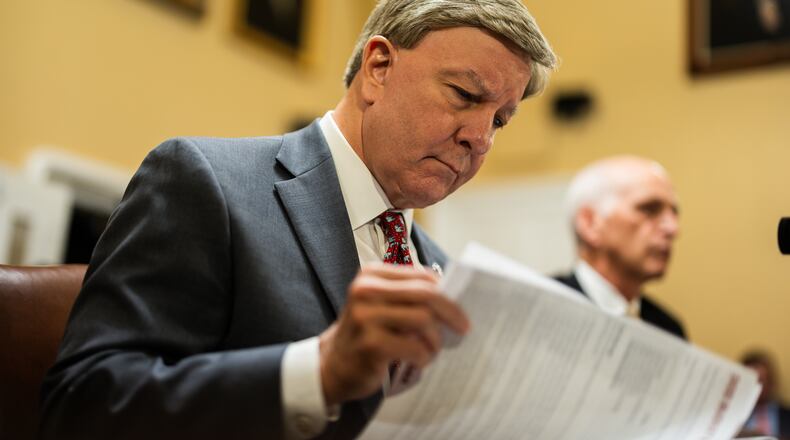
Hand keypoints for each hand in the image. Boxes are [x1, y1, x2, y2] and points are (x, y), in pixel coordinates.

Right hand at [318, 263, 468, 405]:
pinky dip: (424, 356)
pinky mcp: (370, 344)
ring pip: (424, 320)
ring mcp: (365, 316)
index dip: (447, 292)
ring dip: (435, 339)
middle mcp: (366, 290)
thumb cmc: (367, 333)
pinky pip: (415, 347)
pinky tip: (419, 360)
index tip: (460, 308)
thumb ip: (410, 295)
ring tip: (431, 349)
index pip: (421, 276)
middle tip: (464, 328)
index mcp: (371, 274)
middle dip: (451, 312)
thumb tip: (453, 295)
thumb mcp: (382, 304)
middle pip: (426, 294)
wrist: (333, 364)